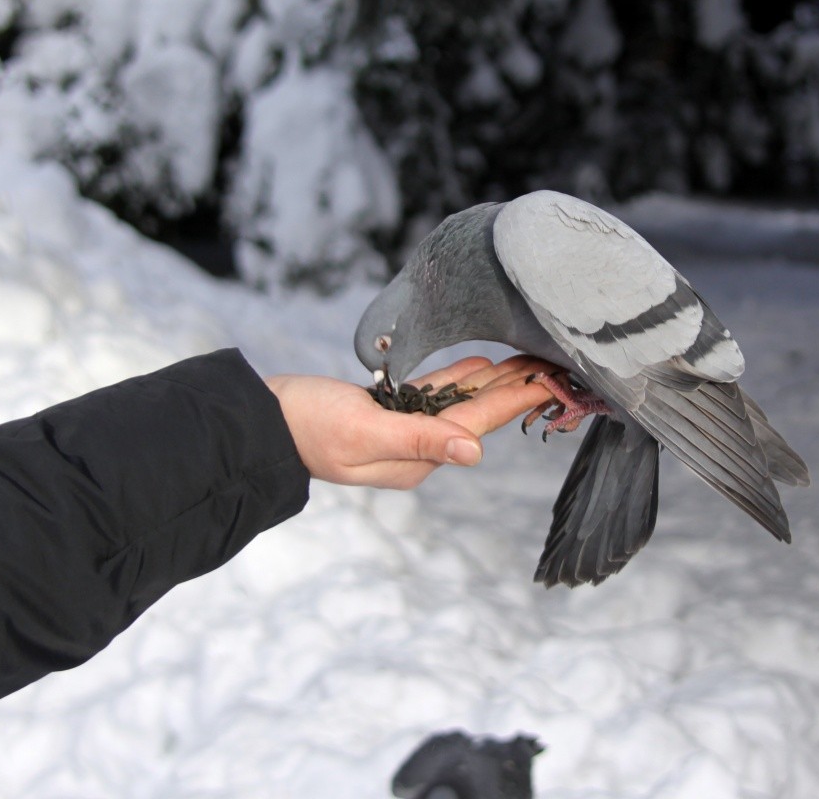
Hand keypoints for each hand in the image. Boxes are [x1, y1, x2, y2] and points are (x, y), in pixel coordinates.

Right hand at [265, 355, 555, 488]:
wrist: (262, 424)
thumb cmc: (306, 427)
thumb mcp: (363, 432)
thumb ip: (419, 440)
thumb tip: (475, 453)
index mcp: (417, 458)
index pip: (478, 425)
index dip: (516, 400)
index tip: (552, 380)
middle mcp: (417, 449)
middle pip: (478, 414)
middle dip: (516, 389)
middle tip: (556, 363)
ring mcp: (403, 431)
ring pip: (461, 402)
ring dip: (495, 381)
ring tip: (530, 361)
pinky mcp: (388, 412)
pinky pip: (435, 394)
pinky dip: (460, 378)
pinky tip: (482, 364)